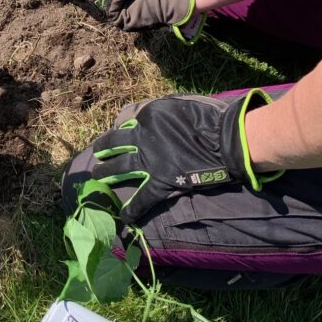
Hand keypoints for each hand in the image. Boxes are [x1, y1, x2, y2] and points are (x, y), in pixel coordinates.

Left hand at [89, 90, 282, 225]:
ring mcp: (150, 162)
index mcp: (147, 118)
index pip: (126, 124)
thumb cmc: (207, 118)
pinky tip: (124, 217)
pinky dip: (133, 209)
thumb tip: (145, 117)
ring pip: (121, 168)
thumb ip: (159, 111)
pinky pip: (143, 198)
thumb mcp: (177, 105)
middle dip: (103, 151)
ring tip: (98, 176)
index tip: (115, 137)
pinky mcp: (161, 182)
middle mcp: (143, 139)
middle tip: (97, 156)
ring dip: (107, 173)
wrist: (224, 139)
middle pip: (115, 144)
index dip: (120, 132)